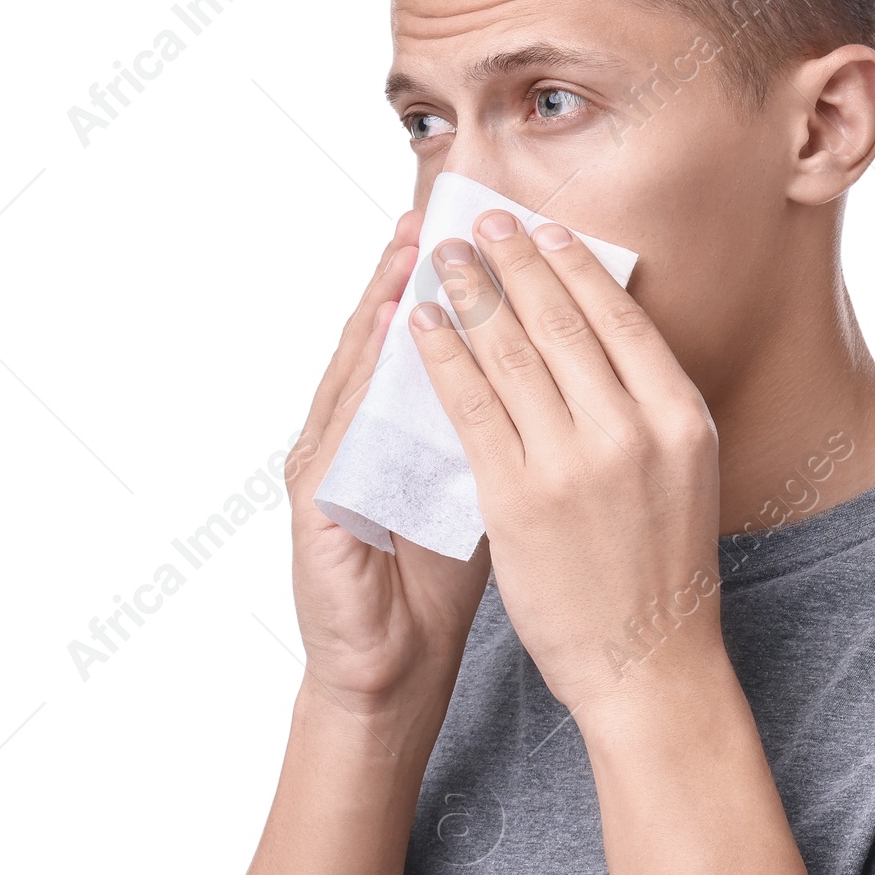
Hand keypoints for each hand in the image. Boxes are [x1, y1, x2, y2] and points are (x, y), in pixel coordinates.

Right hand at [287, 211, 491, 716]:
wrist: (394, 662)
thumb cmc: (441, 576)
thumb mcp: (483, 485)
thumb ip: (502, 426)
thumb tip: (562, 365)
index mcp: (396, 427)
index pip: (421, 340)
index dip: (450, 285)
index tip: (484, 228)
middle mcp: (353, 433)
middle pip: (379, 336)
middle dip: (410, 272)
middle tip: (437, 211)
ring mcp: (325, 462)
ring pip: (354, 368)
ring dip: (380, 305)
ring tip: (409, 249)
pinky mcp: (313, 503)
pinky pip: (341, 427)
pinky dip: (364, 378)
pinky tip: (386, 334)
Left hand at [408, 210, 723, 720]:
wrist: (646, 664)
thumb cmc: (662, 570)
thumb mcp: (684, 473)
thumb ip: (649, 407)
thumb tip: (610, 335)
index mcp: (680, 418)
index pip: (620, 318)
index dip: (573, 267)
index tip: (542, 230)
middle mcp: (632, 430)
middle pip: (560, 322)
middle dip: (513, 261)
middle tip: (482, 219)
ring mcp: (572, 463)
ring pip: (510, 354)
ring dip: (469, 293)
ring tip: (443, 256)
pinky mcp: (517, 498)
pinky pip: (469, 407)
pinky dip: (440, 357)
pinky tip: (421, 325)